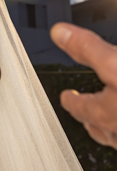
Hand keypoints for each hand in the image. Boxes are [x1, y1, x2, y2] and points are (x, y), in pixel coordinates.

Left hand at [50, 23, 116, 147]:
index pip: (80, 108)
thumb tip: (59, 34)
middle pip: (98, 127)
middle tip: (83, 114)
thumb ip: (88, 50)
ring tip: (109, 124)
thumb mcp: (116, 66)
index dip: (71, 101)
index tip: (66, 97)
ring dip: (111, 129)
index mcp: (105, 112)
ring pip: (116, 136)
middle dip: (89, 118)